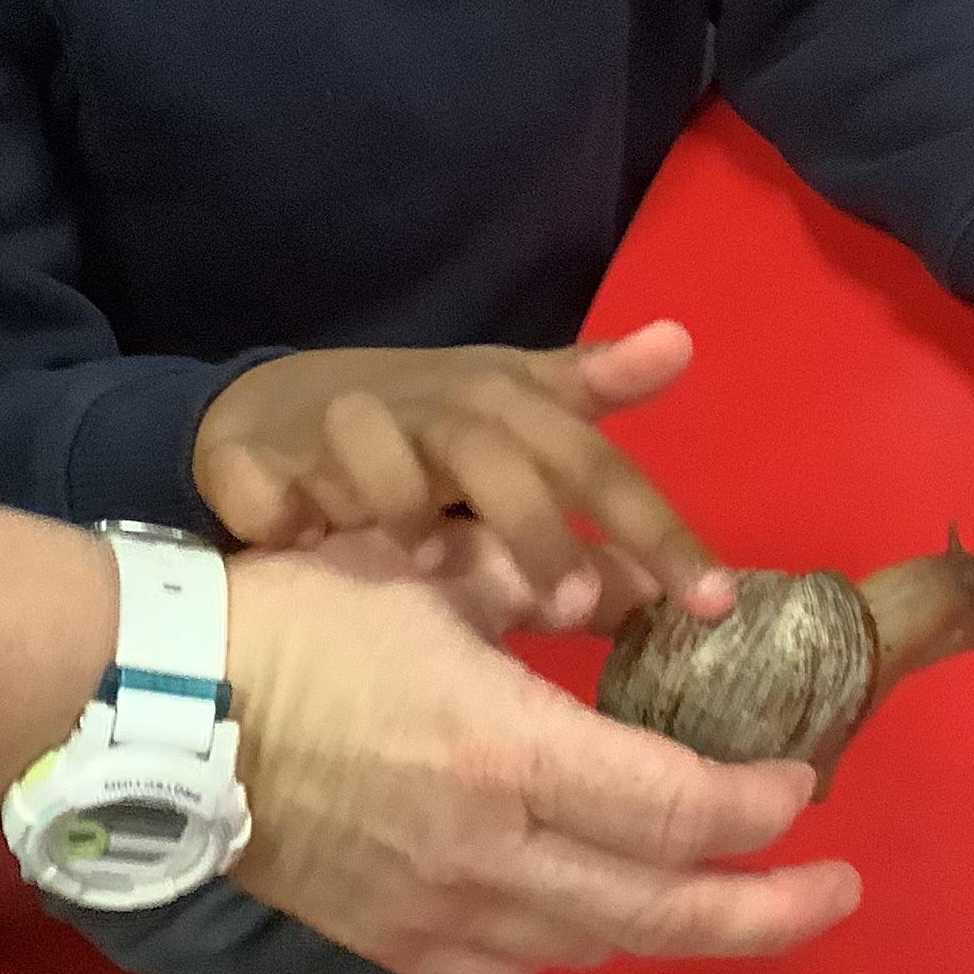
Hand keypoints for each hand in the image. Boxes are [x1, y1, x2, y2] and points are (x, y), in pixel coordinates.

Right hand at [195, 321, 731, 631]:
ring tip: (431, 564)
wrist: (276, 407)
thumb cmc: (425, 424)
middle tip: (576, 609)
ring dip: (406, 503)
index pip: (594, 462)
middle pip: (496, 455)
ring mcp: (337, 430)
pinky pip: (268, 487)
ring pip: (376, 451)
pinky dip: (285, 514)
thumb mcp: (521, 421)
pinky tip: (304, 549)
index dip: (656, 528)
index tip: (716, 603)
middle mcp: (429, 409)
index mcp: (503, 405)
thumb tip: (687, 364)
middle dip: (539, 527)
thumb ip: (605, 442)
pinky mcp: (257, 458)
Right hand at [220, 536, 856, 973]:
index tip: (799, 784)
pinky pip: (511, 969)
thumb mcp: (436, 574)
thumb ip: (540, 590)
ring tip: (717, 889)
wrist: (160, 709)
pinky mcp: (392, 944)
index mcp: (511, 750)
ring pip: (595, 945)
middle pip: (665, 909)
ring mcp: (439, 911)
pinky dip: (570, 945)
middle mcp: (490, 850)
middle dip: (769, 909)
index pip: (679, 807)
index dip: (758, 807)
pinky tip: (592, 914)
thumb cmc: (300, 619)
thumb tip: (620, 592)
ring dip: (669, 920)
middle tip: (836, 892)